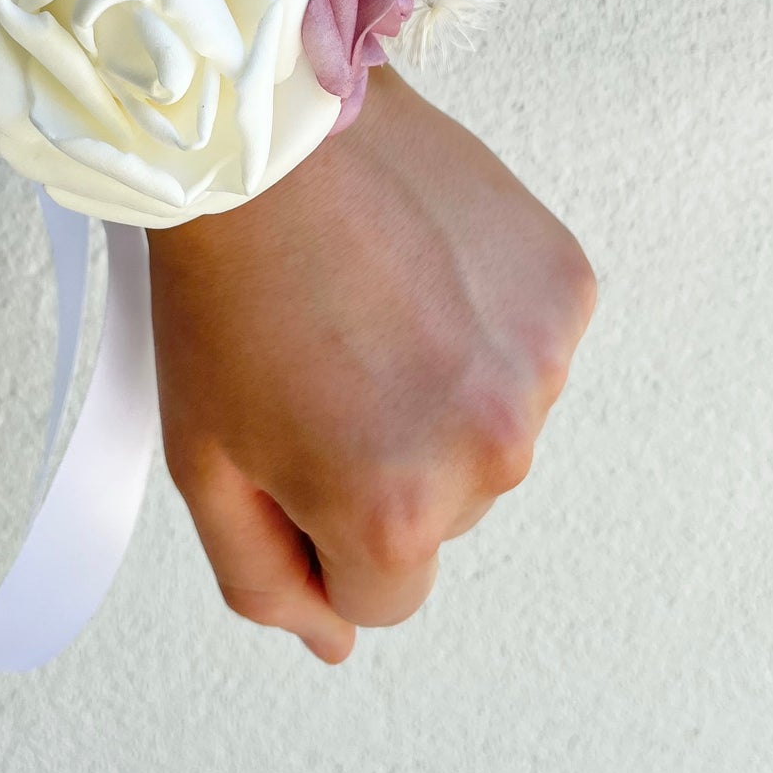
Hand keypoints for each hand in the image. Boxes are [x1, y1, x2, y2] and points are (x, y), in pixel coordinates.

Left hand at [147, 65, 596, 660]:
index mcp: (395, 508)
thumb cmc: (223, 287)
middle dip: (383, 463)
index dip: (321, 526)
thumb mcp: (206, 460)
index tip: (290, 446)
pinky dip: (481, 326)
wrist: (267, 133)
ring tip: (368, 305)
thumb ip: (266, 578)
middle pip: (443, 516)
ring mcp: (539, 362)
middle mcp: (491, 449)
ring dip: (437, 393)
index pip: (382, 596)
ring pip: (488, 431)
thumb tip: (335, 639)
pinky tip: (418, 269)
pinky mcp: (565, 287)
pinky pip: (527, 350)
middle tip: (320, 362)